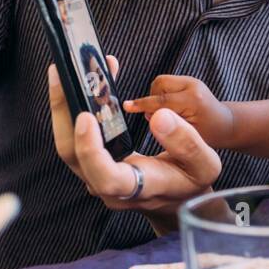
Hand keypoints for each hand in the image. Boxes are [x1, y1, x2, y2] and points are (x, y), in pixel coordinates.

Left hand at [47, 61, 221, 212]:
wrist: (175, 197)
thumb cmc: (190, 180)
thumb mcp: (205, 164)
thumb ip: (186, 143)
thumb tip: (160, 116)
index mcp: (138, 188)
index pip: (106, 178)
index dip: (91, 150)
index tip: (87, 117)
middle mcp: (108, 186)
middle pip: (72, 156)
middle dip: (63, 113)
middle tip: (64, 74)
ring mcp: (95, 176)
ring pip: (67, 145)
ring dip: (65, 106)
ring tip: (67, 71)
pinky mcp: (92, 164)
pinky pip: (74, 138)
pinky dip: (73, 109)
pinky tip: (82, 84)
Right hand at [122, 74, 235, 148]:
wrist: (225, 124)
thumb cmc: (210, 135)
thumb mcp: (190, 137)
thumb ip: (171, 126)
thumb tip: (150, 116)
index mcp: (193, 100)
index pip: (162, 100)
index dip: (142, 104)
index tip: (126, 107)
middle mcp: (192, 86)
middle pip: (159, 85)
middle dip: (151, 100)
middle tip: (154, 118)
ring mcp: (191, 81)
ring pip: (160, 82)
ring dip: (155, 96)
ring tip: (162, 115)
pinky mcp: (188, 81)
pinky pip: (166, 83)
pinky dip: (160, 94)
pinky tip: (167, 108)